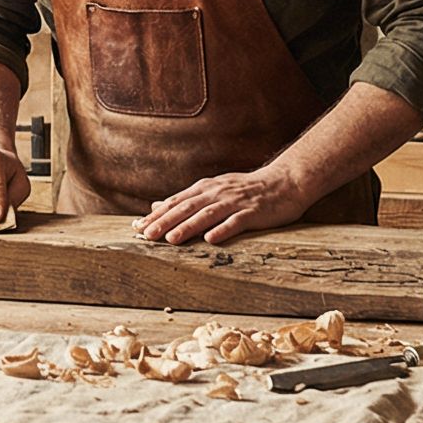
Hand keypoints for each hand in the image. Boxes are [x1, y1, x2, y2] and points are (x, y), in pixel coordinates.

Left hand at [137, 166, 307, 244]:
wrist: (284, 182)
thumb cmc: (246, 190)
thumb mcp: (213, 190)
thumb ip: (186, 199)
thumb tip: (156, 205)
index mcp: (205, 189)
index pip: (175, 202)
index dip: (156, 215)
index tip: (137, 227)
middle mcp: (217, 193)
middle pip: (186, 208)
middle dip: (165, 221)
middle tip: (146, 235)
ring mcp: (235, 202)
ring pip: (207, 215)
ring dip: (188, 226)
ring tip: (171, 239)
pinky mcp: (253, 212)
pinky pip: (236, 222)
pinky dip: (223, 229)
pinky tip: (211, 239)